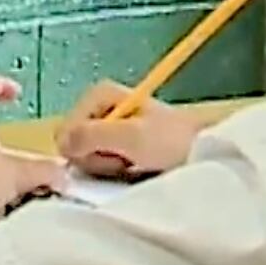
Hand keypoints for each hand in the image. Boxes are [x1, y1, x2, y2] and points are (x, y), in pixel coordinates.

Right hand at [55, 80, 204, 179]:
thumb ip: (91, 136)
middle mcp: (100, 106)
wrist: (205, 153)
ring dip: (106, 165)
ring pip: (86, 154)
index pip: (65, 129)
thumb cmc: (170, 141)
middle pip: (74, 141)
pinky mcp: (119, 143)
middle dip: (94, 157)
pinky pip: (100, 160)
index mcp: (99, 94)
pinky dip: (114, 168)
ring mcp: (109, 125)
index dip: (80, 148)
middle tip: (123, 162)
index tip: (108, 156)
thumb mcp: (130, 137)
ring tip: (131, 166)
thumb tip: (59, 144)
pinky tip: (132, 169)